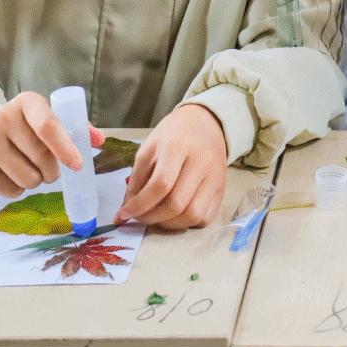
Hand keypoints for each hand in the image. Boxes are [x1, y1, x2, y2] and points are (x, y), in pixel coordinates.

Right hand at [0, 91, 104, 197]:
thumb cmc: (21, 125)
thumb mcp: (45, 116)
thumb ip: (75, 126)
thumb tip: (99, 141)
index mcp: (27, 102)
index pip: (48, 126)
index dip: (65, 148)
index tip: (77, 165)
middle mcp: (3, 119)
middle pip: (41, 157)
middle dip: (54, 171)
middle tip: (53, 170)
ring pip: (27, 178)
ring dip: (37, 182)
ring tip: (32, 171)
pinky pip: (9, 191)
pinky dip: (18, 190)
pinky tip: (13, 176)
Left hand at [115, 103, 227, 229]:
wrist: (206, 122)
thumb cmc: (173, 134)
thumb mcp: (149, 148)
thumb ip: (136, 180)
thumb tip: (125, 212)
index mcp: (180, 146)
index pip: (160, 184)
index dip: (139, 205)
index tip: (124, 214)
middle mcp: (202, 162)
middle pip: (176, 204)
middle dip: (151, 218)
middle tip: (140, 216)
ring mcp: (216, 176)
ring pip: (193, 215)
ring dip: (169, 224)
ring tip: (157, 217)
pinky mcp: (222, 187)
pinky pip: (206, 217)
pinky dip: (187, 223)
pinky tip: (175, 215)